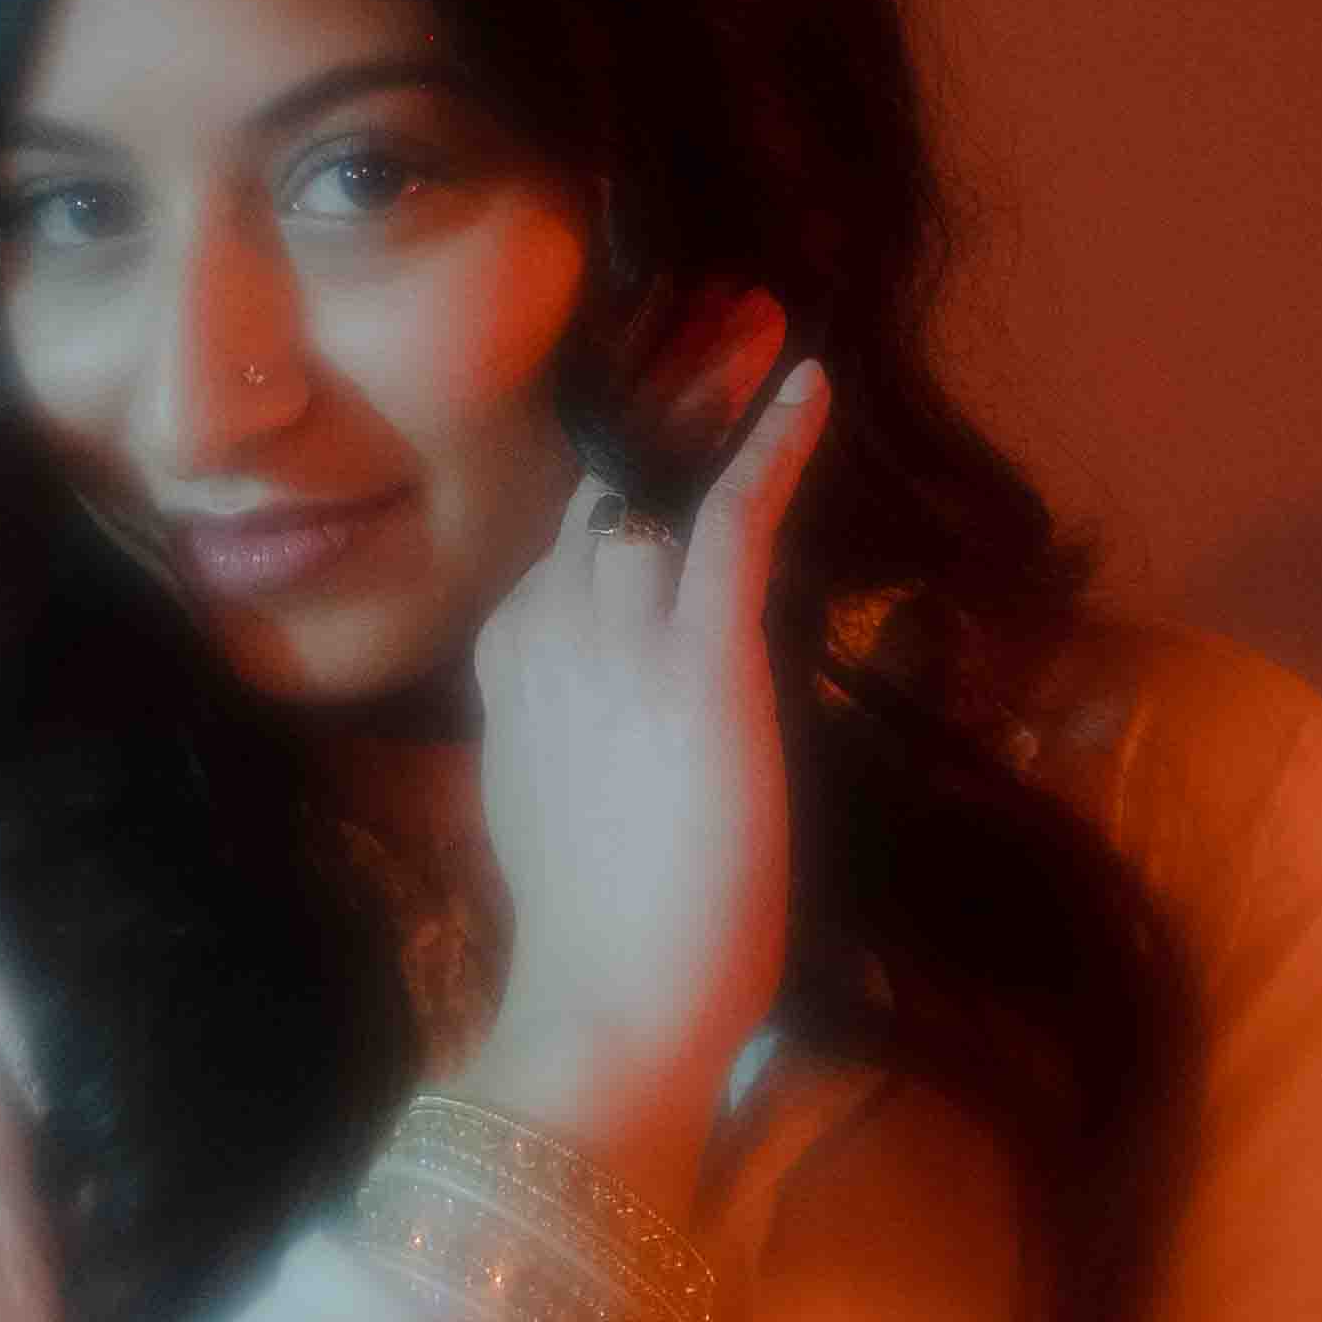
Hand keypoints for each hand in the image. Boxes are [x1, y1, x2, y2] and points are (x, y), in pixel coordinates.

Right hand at [468, 292, 829, 1136]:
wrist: (606, 1010)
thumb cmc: (594, 942)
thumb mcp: (551, 808)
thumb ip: (567, 734)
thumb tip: (602, 714)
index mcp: (511, 669)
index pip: (562, 542)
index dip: (609, 472)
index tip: (646, 403)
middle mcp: (548, 634)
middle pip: (601, 491)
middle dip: (653, 402)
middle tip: (714, 310)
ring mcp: (617, 645)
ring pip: (651, 488)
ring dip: (705, 401)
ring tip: (753, 316)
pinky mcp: (699, 669)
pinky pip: (729, 526)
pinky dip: (771, 448)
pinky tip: (810, 383)